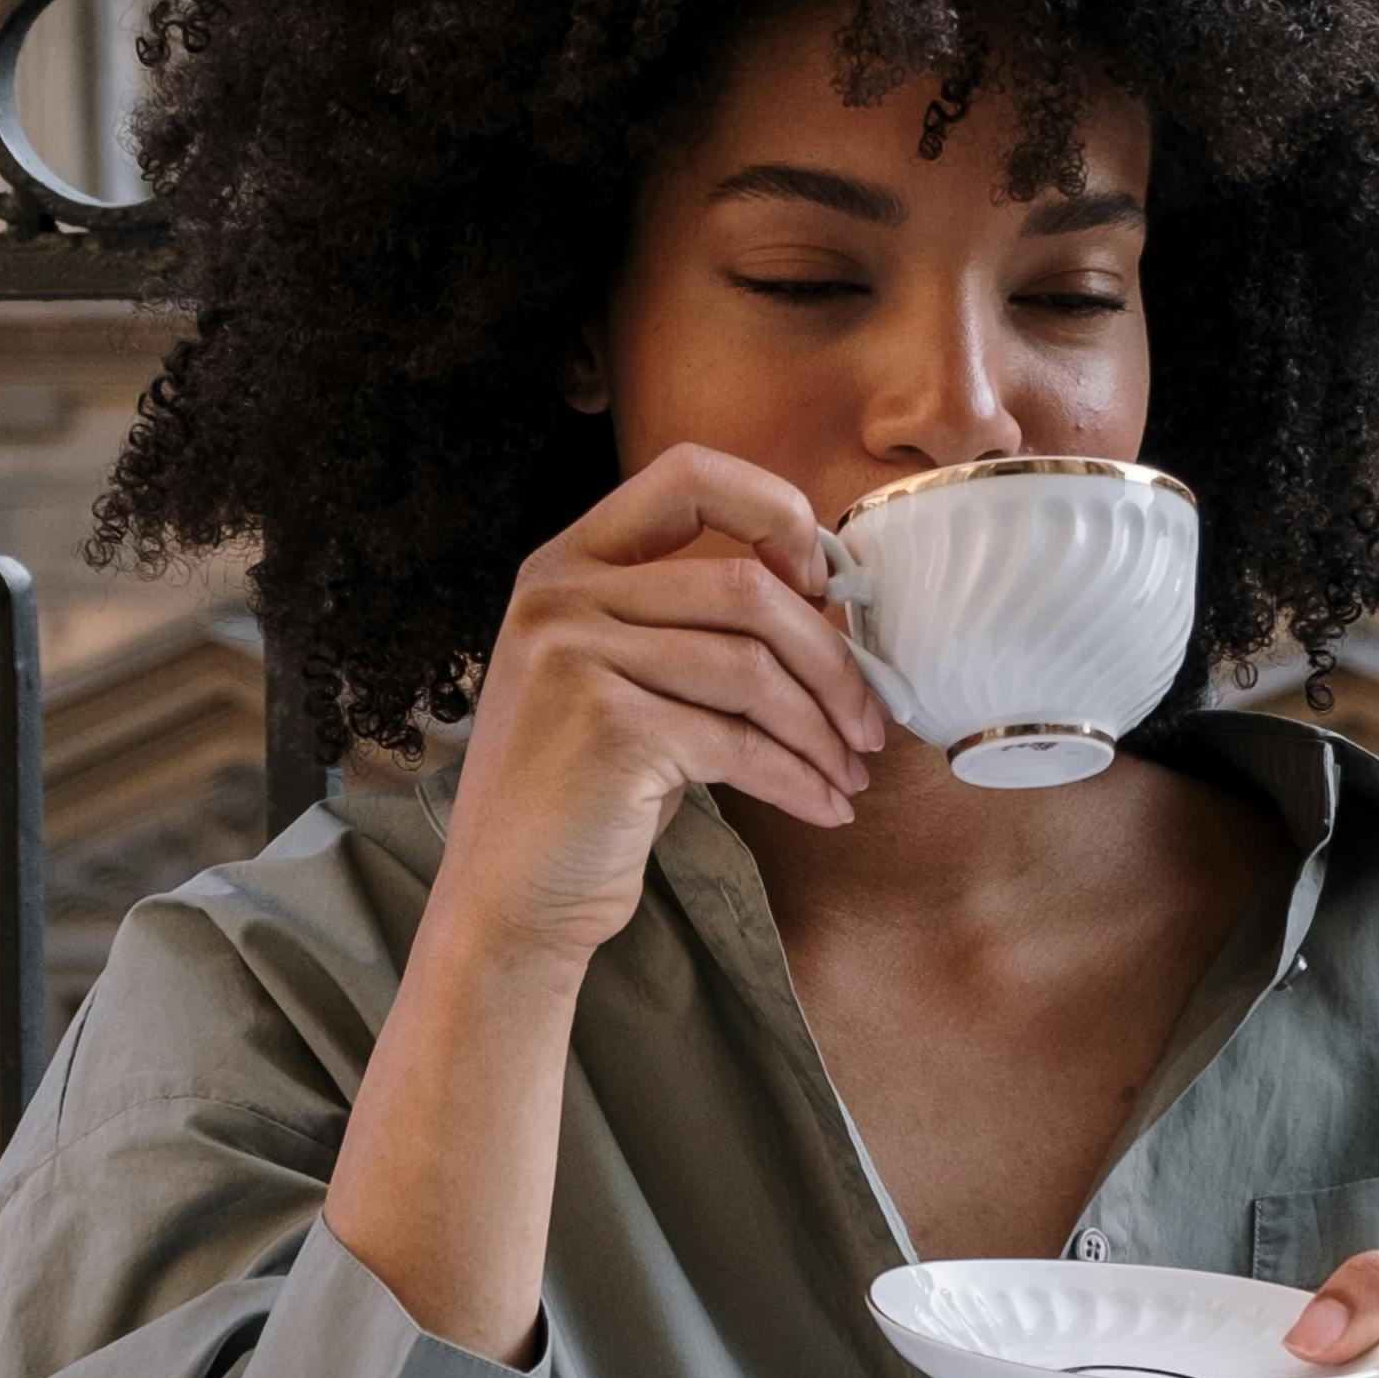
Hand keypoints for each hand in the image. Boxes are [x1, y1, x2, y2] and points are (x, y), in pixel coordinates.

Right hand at [425, 442, 887, 984]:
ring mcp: (574, 656)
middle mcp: (560, 596)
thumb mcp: (622, 682)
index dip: (775, 512)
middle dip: (830, 660)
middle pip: (745, 587)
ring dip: (822, 728)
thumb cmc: (585, 797)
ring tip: (848, 772)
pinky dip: (798, 778)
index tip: (823, 579)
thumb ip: (690, 626)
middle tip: (868, 722)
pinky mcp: (606, 726)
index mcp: (565, 563)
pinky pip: (739, 740)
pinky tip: (824, 806)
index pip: (689, 476)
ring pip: (752, 667)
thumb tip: (830, 603)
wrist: (510, 900)